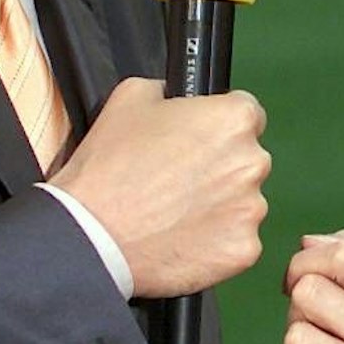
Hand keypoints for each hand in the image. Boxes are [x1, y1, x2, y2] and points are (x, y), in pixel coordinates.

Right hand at [50, 78, 270, 297]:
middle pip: (246, 160)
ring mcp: (251, 210)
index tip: (200, 141)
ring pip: (243, 203)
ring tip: (174, 212)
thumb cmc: (109, 168)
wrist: (91, 236)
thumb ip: (169, 92)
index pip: (246, 114)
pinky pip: (237, 242)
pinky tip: (182, 238)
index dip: (218, 126)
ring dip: (220, 206)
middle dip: (221, 167)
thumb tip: (176, 98)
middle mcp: (252, 163)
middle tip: (179, 180)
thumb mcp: (131, 97)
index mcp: (234, 120)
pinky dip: (216, 242)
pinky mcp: (243, 251)